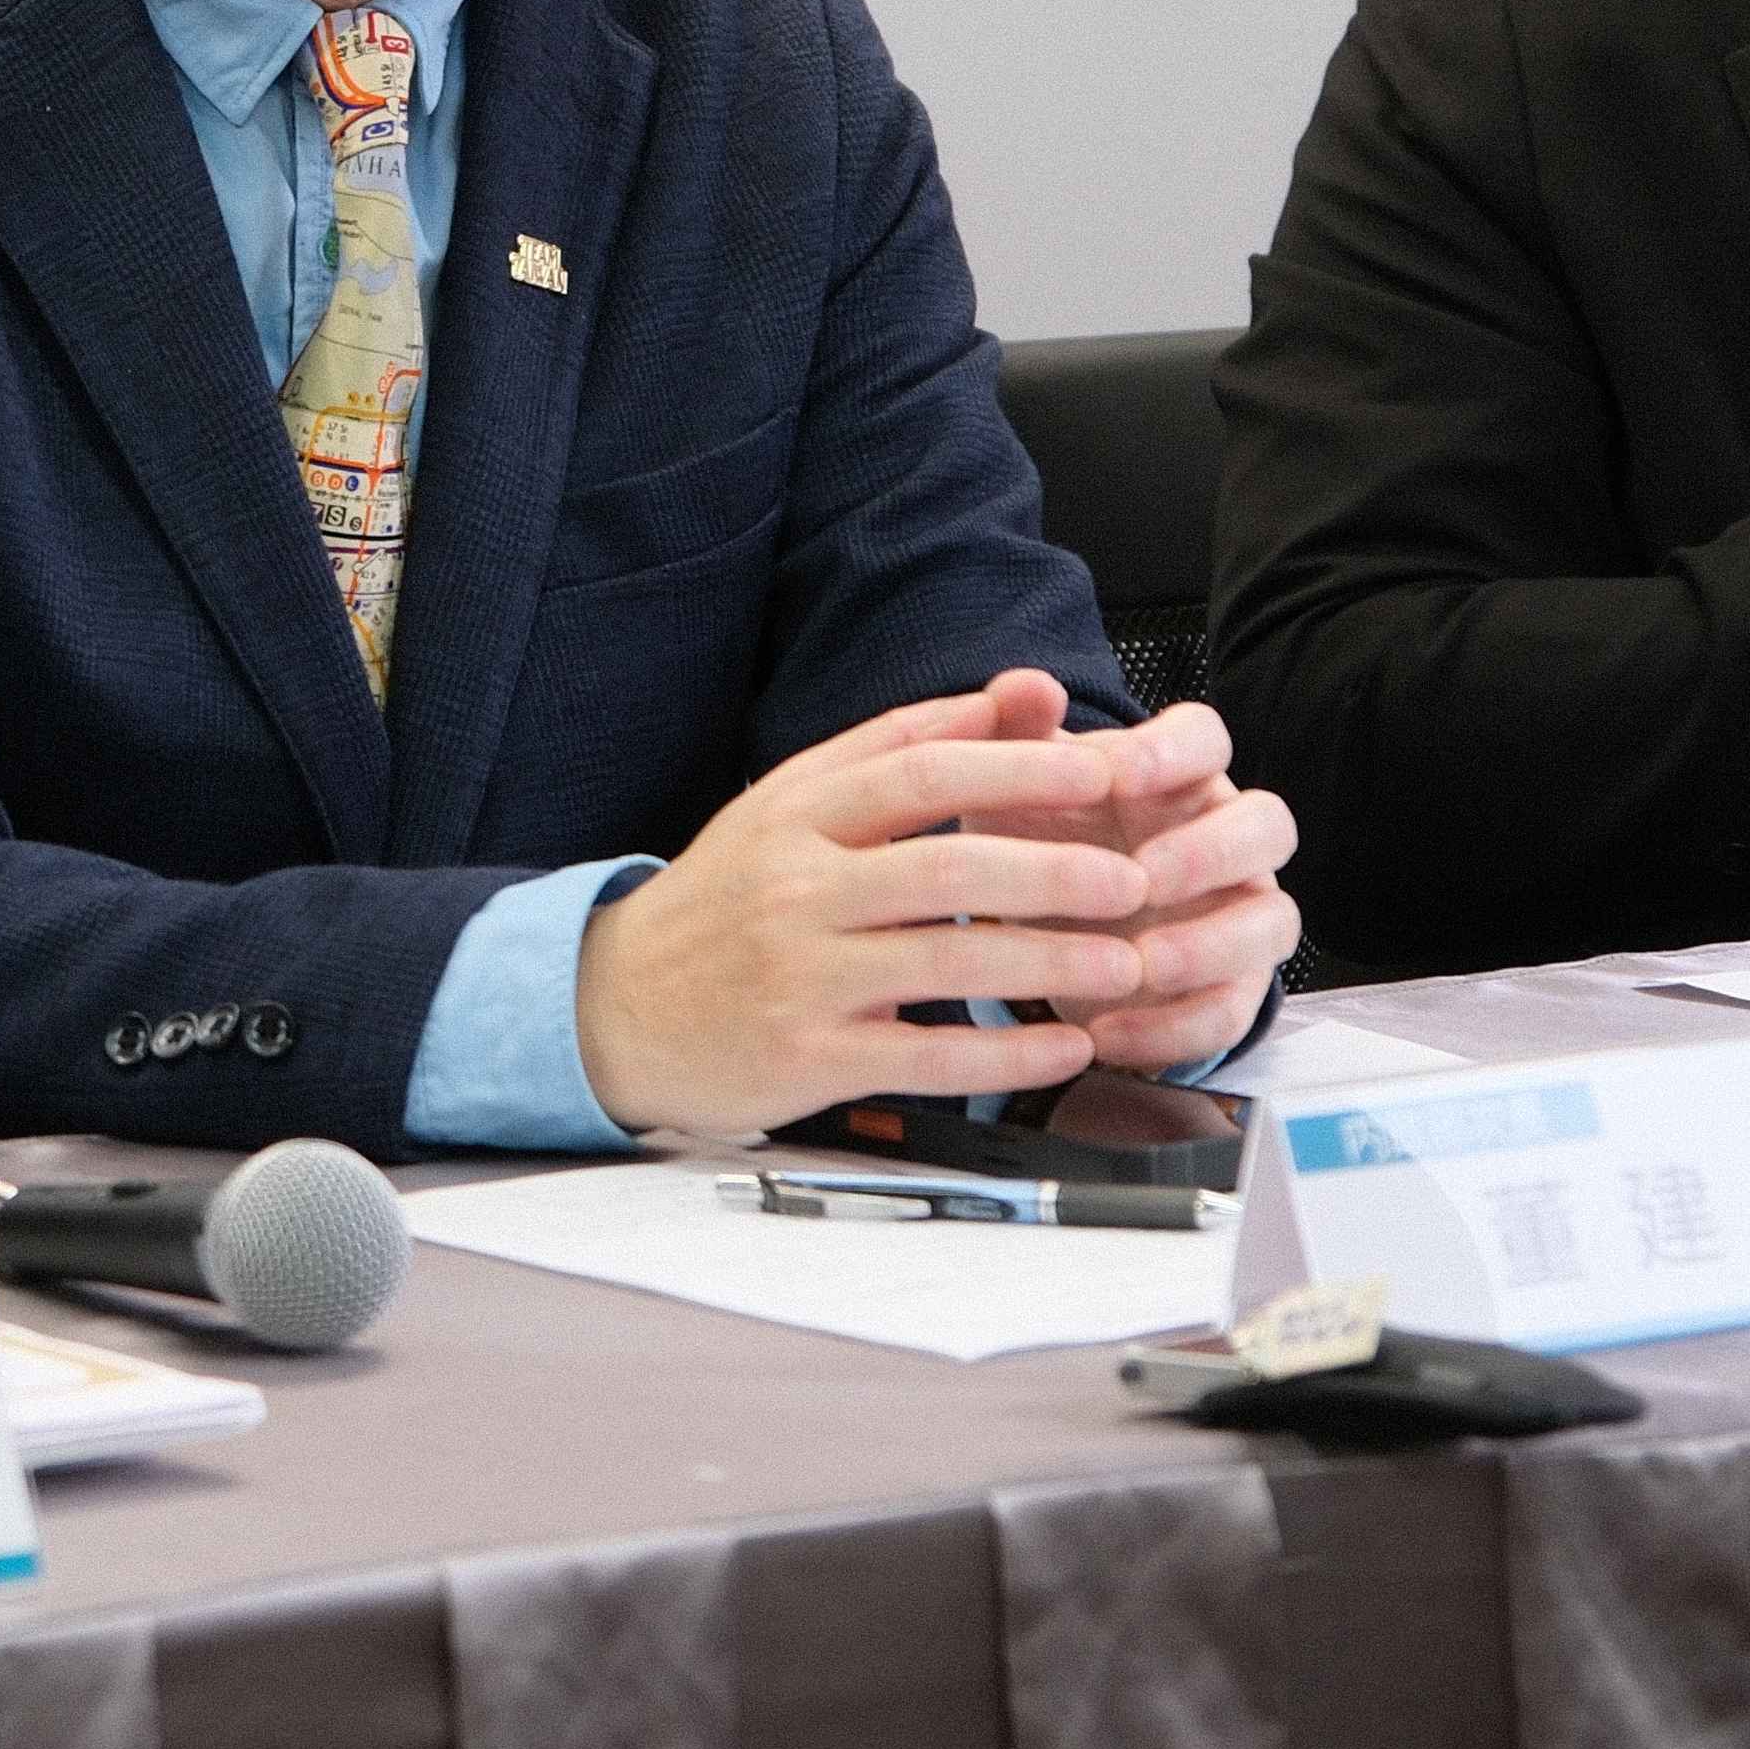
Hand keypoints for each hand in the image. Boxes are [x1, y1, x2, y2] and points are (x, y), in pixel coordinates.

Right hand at [571, 676, 1288, 1140]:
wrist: (615, 1007)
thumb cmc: (727, 899)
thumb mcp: (797, 802)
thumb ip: (911, 744)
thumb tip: (1029, 692)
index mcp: (796, 811)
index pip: (921, 772)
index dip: (1019, 770)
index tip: (1101, 773)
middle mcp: (796, 887)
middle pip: (946, 868)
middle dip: (1055, 873)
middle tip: (1135, 880)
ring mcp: (800, 975)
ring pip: (948, 963)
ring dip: (1053, 965)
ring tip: (1125, 964)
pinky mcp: (809, 1056)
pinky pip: (929, 1056)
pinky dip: (1008, 1054)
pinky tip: (1065, 1045)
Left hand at [960, 678, 1301, 1075]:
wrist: (1038, 932)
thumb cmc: (1042, 840)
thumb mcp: (1017, 788)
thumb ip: (1017, 732)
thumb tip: (1028, 684)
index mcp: (1176, 775)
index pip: (1207, 738)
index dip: (1174, 751)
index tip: (1120, 774)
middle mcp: (1223, 837)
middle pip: (1269, 825)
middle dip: (1212, 850)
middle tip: (1145, 877)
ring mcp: (1236, 915)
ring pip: (1272, 922)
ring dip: (1210, 946)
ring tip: (1139, 964)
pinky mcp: (1228, 990)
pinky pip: (1232, 1012)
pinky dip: (1175, 1028)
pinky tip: (1108, 1034)